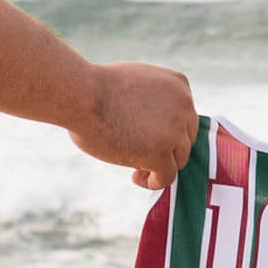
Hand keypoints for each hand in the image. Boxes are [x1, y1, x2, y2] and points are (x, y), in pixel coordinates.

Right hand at [68, 62, 196, 189]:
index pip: (185, 119)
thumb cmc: (97, 87)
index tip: (147, 138)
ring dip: (159, 167)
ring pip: (178, 160)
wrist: (82, 94)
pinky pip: (167, 178)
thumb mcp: (138, 84)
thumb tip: (155, 127)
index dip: (168, 133)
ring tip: (136, 167)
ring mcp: (175, 130)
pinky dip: (153, 182)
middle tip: (141, 156)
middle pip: (185, 140)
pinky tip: (135, 177)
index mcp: (179, 85)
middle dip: (166, 150)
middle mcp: (184, 106)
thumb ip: (154, 102)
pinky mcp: (161, 153)